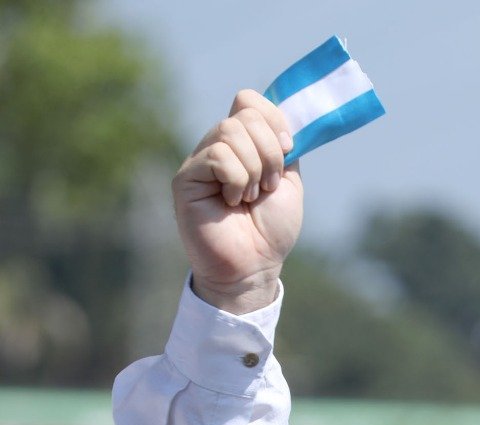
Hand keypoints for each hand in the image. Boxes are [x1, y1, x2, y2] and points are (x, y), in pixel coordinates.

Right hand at [172, 90, 302, 313]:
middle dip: (271, 152)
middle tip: (268, 186)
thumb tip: (285, 113)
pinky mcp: (186, 178)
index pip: (248, 100)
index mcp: (243, 143)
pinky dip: (237, 179)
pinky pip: (218, 155)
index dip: (275, 120)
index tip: (288, 150)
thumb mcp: (288, 180)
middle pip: (245, 114)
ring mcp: (199, 160)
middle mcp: (217, 146)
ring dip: (254, 169)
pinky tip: (232, 201)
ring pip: (231, 132)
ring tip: (249, 197)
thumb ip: (283, 147)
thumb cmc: (270, 228)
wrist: (255, 264)